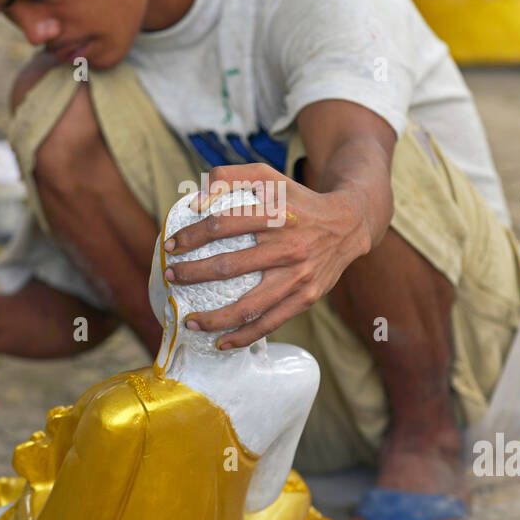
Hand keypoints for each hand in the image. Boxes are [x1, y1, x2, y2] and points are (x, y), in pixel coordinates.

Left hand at [161, 163, 370, 347]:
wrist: (348, 224)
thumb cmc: (299, 200)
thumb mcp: (269, 177)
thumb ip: (230, 176)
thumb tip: (195, 200)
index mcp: (275, 214)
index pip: (222, 224)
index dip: (191, 236)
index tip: (171, 245)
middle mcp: (288, 246)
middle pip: (228, 266)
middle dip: (192, 274)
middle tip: (171, 277)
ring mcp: (298, 275)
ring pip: (248, 305)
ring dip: (214, 317)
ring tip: (189, 321)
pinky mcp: (307, 297)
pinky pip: (270, 323)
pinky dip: (244, 336)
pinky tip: (221, 342)